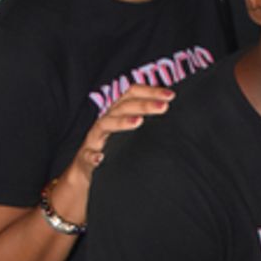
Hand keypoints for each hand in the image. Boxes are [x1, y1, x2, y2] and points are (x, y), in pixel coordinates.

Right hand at [53, 85, 175, 221]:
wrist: (86, 169)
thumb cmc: (115, 148)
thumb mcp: (131, 132)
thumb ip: (147, 122)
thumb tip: (174, 113)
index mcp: (117, 113)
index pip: (132, 94)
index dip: (150, 91)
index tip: (171, 95)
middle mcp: (106, 121)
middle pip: (123, 106)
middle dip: (143, 105)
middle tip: (164, 107)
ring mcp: (94, 139)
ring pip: (104, 125)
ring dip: (121, 122)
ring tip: (139, 122)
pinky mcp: (86, 157)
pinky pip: (87, 156)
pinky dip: (93, 156)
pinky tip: (100, 158)